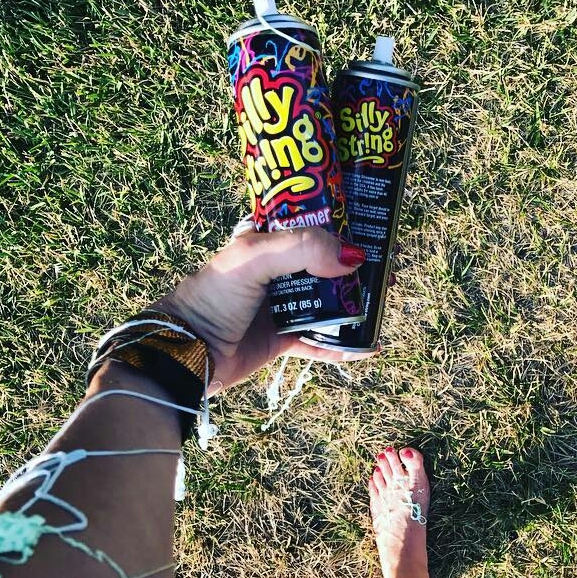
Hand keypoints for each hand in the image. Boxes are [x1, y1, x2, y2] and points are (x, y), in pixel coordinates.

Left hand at [155, 227, 376, 392]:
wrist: (187, 352)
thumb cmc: (212, 296)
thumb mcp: (253, 257)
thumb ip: (301, 248)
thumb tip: (353, 258)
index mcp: (267, 241)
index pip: (312, 225)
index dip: (343, 225)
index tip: (376, 227)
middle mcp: (278, 271)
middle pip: (328, 265)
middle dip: (359, 268)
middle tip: (389, 270)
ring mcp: (283, 306)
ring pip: (330, 302)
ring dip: (357, 305)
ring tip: (384, 305)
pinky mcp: (283, 339)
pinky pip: (321, 341)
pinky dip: (343, 345)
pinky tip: (367, 346)